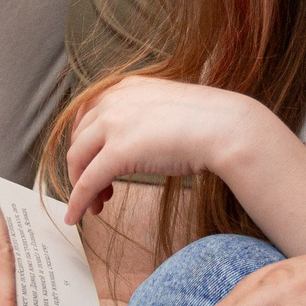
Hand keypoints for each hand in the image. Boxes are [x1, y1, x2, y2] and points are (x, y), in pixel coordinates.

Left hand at [62, 78, 260, 222]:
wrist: (227, 128)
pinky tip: (77, 217)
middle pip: (79, 138)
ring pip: (77, 160)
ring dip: (80, 186)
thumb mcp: (170, 108)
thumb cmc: (210, 122)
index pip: (87, 114)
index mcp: (127, 87)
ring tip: (95, 206)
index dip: (84, 142)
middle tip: (98, 190)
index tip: (89, 161)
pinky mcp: (118, 151)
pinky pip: (87, 182)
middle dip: (82, 166)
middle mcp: (114, 100)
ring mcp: (113, 124)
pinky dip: (78, 202)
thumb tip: (141, 140)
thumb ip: (148, 116)